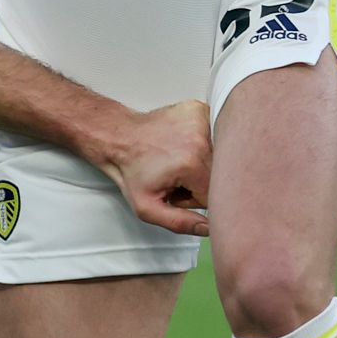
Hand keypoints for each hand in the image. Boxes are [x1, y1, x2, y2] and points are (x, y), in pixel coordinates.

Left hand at [96, 99, 212, 237]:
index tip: (177, 191)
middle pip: (218, 175)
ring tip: (177, 161)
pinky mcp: (201, 109)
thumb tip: (209, 228)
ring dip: (201, 163)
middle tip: (176, 176)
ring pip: (217, 155)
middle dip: (199, 182)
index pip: (214, 195)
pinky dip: (201, 143)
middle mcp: (202, 139)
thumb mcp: (147, 207)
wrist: (118, 137)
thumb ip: (179, 223)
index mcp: (191, 164)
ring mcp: (203, 120)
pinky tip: (181, 143)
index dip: (195, 199)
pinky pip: (214, 135)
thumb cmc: (130, 171)